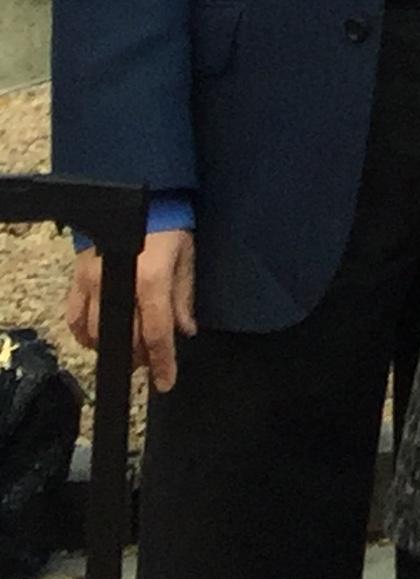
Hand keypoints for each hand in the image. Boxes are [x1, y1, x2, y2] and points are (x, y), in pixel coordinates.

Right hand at [64, 229, 193, 393]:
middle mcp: (118, 284)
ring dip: (113, 348)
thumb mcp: (186, 258)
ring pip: (95, 332)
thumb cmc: (170, 224)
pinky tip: (97, 338)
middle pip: (124, 337)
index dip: (162, 361)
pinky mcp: (77, 277)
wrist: (139, 196)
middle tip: (150, 362)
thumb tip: (185, 331)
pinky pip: (73, 316)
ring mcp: (92, 282)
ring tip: (129, 351)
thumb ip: (183, 296)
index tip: (165, 382)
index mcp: (151, 279)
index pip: (156, 332)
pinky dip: (84, 333)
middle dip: (139, 356)